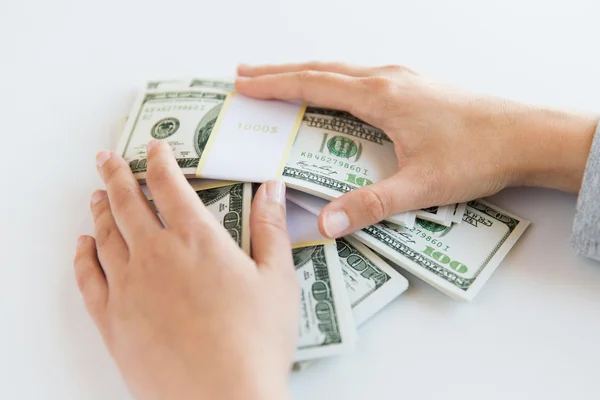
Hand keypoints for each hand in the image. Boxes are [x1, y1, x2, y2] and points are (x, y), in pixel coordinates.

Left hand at [73, 140, 297, 399]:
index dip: (160, 160)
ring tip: (96, 193)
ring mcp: (129, 286)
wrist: (223, 398)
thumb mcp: (278, 279)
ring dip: (100, 208)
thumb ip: (271, 227)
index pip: (170, 185)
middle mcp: (156, 254)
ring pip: (105, 234)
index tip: (154, 146)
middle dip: (117, 174)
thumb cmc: (256, 341)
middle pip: (127, 202)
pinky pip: (88, 277)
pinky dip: (82, 255)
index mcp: (197, 239)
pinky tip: (82, 244)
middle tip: (106, 157)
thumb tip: (273, 188)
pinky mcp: (113, 319)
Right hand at [236, 62, 598, 237]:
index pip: (314, 85)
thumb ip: (370, 205)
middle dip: (279, 73)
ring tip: (279, 79)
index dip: (275, 85)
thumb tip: (327, 223)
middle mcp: (388, 80)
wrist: (527, 135)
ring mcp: (403, 79)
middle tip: (246, 74)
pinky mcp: (415, 87)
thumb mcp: (420, 186)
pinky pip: (361, 77)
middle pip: (321, 70)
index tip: (243, 84)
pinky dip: (333, 80)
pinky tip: (333, 91)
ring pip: (341, 71)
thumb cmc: (477, 154)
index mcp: (381, 96)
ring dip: (306, 74)